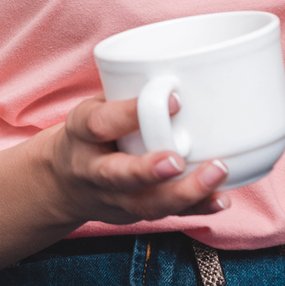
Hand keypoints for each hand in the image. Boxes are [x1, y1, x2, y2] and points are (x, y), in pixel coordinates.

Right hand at [38, 94, 229, 225]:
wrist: (64, 184)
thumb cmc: (90, 136)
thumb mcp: (94, 108)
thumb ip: (127, 94)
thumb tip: (181, 69)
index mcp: (82, 134)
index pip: (99, 123)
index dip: (131, 114)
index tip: (173, 101)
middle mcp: (94, 170)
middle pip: (118, 175)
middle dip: (149, 170)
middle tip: (178, 160)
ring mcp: (115, 198)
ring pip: (147, 203)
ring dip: (184, 192)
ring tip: (216, 171)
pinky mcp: (136, 214)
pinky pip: (168, 216)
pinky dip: (198, 208)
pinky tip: (220, 198)